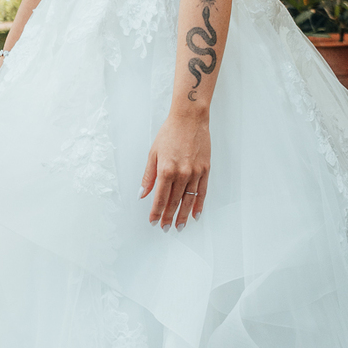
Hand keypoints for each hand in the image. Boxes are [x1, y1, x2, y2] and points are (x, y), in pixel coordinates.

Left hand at [141, 109, 209, 229]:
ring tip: (179, 227)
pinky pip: (202, 191)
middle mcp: (181, 173)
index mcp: (166, 169)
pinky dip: (199, 204)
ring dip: (183, 215)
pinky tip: (196, 214)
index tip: (153, 222)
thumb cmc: (170, 133)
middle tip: (165, 229)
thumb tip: (142, 194)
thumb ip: (148, 176)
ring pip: (189, 199)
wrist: (190, 118)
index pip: (159, 197)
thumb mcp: (153, 153)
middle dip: (168, 217)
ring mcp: (195, 172)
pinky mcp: (205, 169)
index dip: (156, 212)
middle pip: (174, 201)